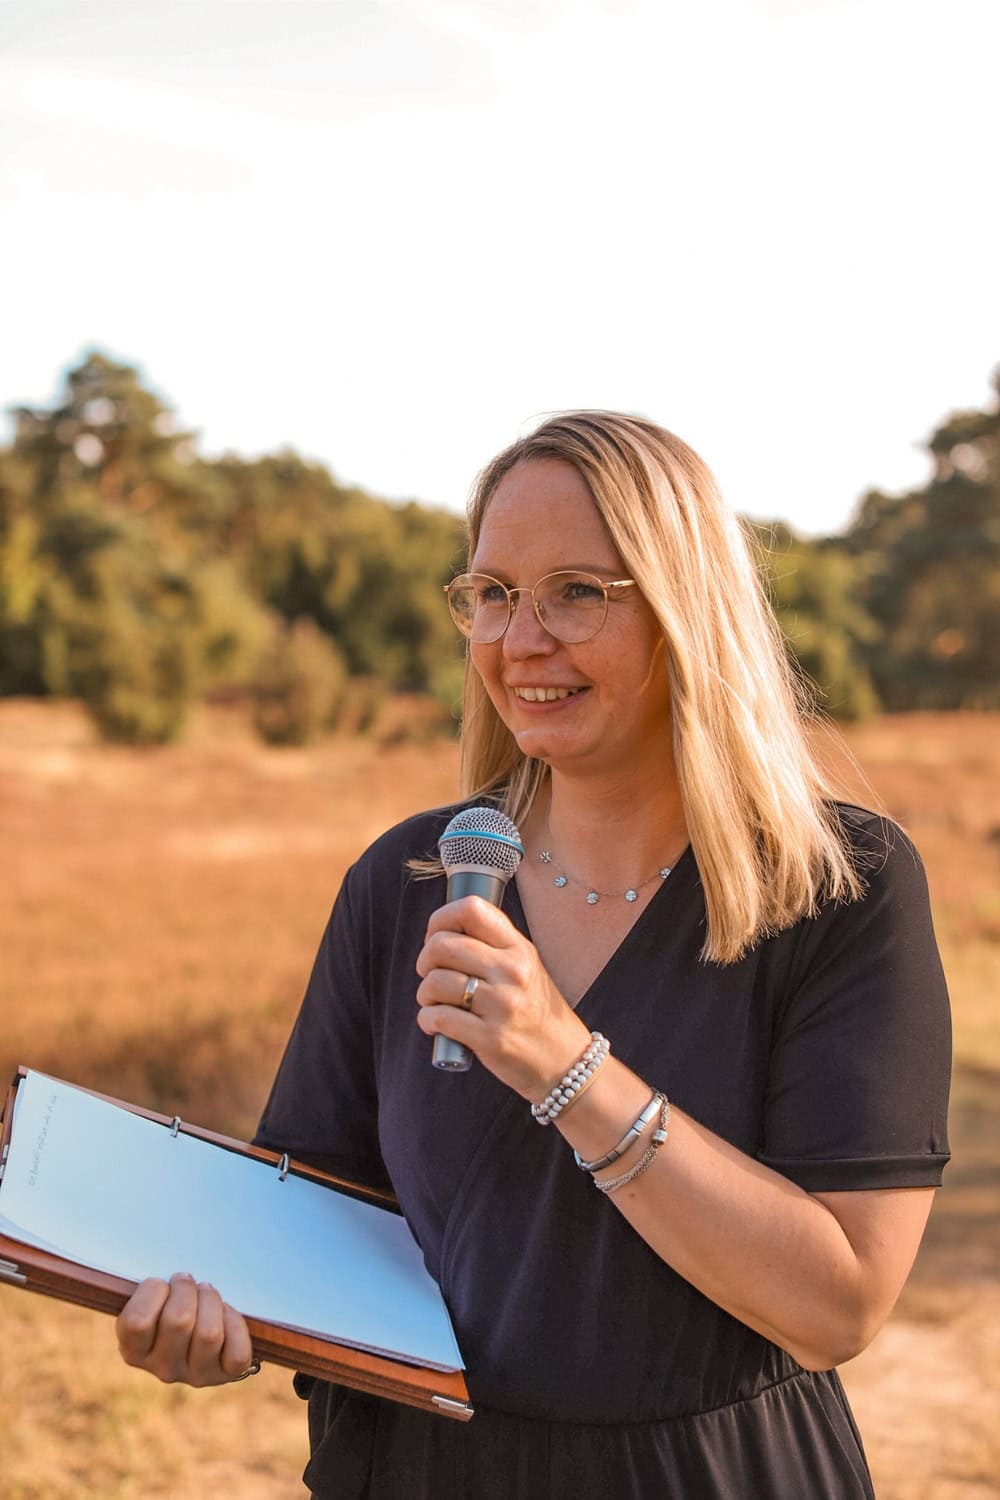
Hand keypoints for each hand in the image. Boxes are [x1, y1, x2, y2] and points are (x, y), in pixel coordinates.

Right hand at [116, 1272, 254, 1385]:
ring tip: (206, 1291)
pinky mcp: (225, 1375)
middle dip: (187, 1288)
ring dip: (211, 1300)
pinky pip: (237, 1353)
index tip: (162, 1284)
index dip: (153, 1291)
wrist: (199, 1327)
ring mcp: (195, 1375)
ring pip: (210, 1333)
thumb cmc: (170, 1302)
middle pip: (179, 1321)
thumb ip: (150, 1289)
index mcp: (134, 1351)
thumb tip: (173, 1275)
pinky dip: (235, 1325)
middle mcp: (163, 1369)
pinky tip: (226, 1314)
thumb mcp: (151, 1298)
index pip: (137, 1322)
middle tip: (187, 1280)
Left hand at [415, 895, 589, 1098]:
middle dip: (425, 960)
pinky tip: (436, 1025)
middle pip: (442, 945)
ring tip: (435, 1003)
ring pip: (435, 982)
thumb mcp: (526, 967)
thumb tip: (442, 933)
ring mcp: (502, 1004)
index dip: (440, 919)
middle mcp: (512, 971)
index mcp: (518, 948)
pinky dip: (427, 1020)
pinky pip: (439, 1018)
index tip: (435, 937)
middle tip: (430, 974)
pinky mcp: (490, 1037)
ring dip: (425, 995)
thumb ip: (492, 947)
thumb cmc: (536, 1012)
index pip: (471, 909)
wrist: (566, 1060)